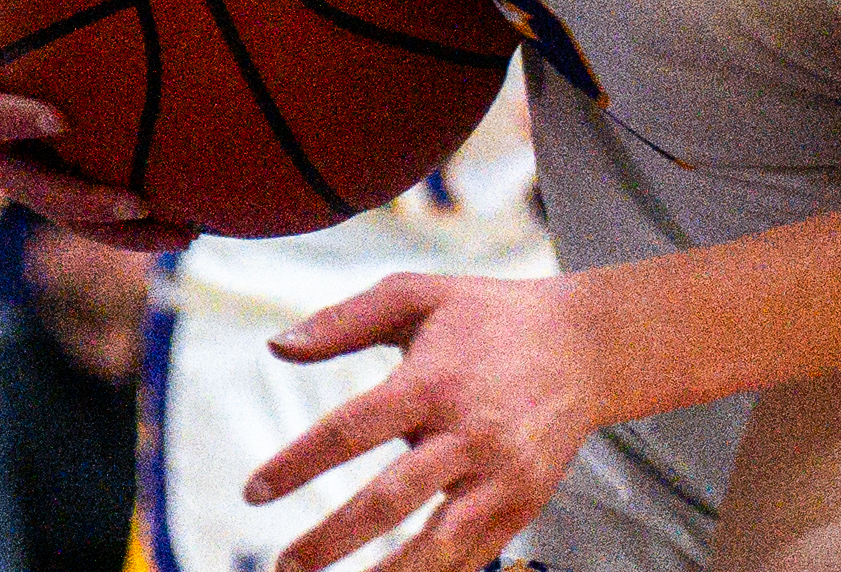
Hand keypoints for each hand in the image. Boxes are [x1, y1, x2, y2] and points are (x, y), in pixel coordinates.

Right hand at [0, 0, 191, 250]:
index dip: (10, 121)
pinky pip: (87, 205)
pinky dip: (133, 222)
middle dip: (80, 199)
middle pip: (27, 185)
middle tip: (137, 200)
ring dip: (122, 230)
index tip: (58, 116)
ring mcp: (16, 164)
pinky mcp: (49, 170)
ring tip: (186, 234)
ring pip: (66, 211)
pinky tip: (195, 224)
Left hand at [244, 273, 610, 571]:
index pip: (350, 429)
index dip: (296, 464)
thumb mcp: (420, 296)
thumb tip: (278, 346)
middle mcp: (468, 433)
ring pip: (436, 545)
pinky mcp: (523, 503)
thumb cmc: (491, 316)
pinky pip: (474, 557)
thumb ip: (345, 319)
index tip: (253, 493)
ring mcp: (499, 475)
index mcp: (434, 380)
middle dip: (329, 540)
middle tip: (284, 565)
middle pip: (388, 501)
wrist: (588, 346)